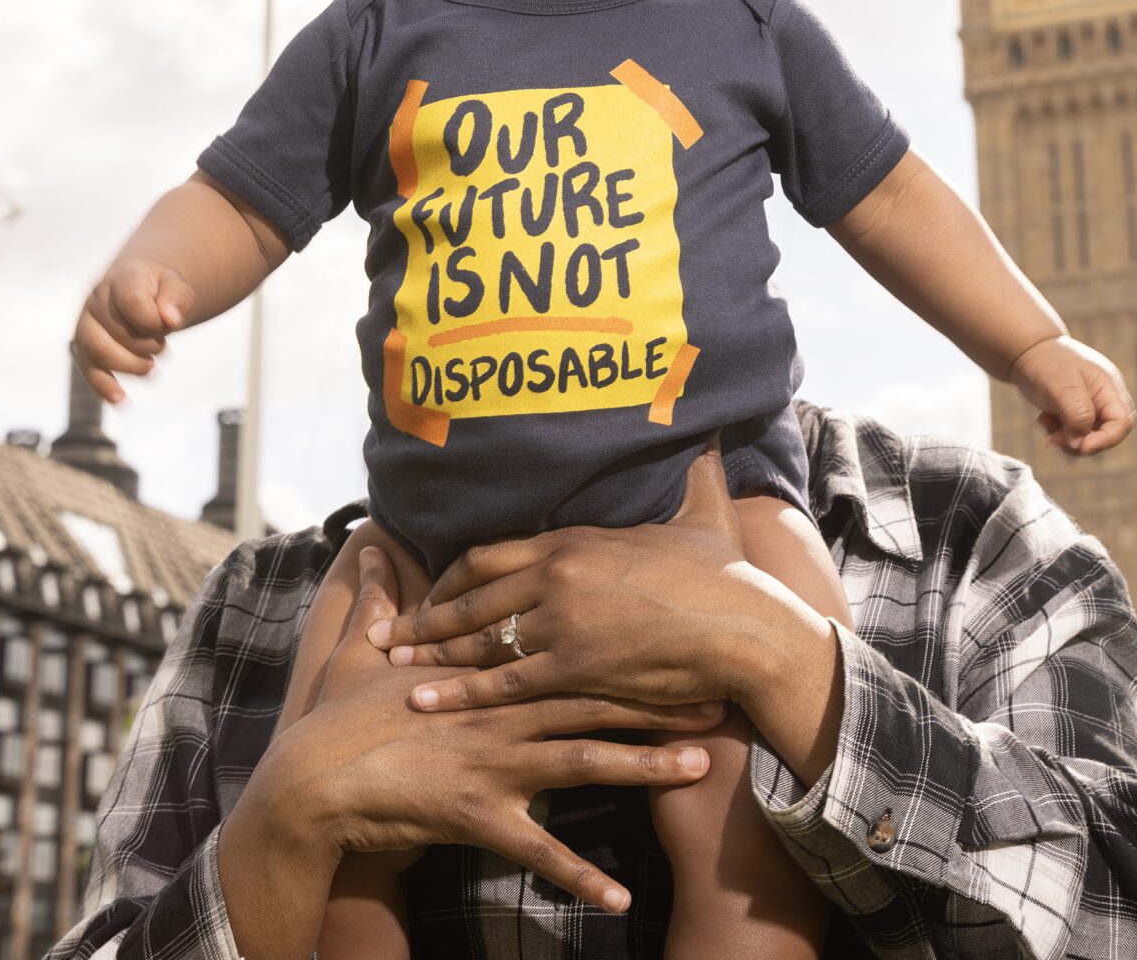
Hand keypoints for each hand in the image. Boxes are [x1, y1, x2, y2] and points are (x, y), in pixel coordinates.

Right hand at [72, 257, 195, 403]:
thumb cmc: (163, 289)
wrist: (146, 289)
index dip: (152, 320)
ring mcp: (88, 323)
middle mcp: (97, 299)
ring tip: (152, 369)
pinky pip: (89, 370)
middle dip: (145, 345)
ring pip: (96, 351)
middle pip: (113, 330)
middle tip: (163, 347)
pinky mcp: (87, 347)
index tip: (170, 325)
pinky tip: (122, 401)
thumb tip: (170, 319)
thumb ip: (178, 298)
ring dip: (129, 365)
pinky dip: (104, 387)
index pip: (130, 300)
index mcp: (122, 277)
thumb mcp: (178, 286)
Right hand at [221, 546, 722, 950]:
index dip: (619, 643)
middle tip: (716, 691)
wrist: (309, 783)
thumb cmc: (337, 721)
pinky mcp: (477, 815)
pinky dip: (578, 875)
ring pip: (583, 761)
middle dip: (657, 695)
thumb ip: (380, 599)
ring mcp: (492, 763)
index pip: (564, 651)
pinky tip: (620, 895)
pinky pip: (538, 851)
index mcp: (483, 676)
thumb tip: (374, 546)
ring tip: (700, 766)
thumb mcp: (361, 652)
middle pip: (592, 697)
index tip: (668, 634)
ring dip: (644, 765)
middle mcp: (498, 713)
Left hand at [376, 446, 807, 714]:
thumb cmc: (725, 575)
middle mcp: (556, 577)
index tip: (430, 593)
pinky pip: (503, 682)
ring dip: (433, 656)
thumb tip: (713, 434)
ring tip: (397, 667)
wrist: (744, 627)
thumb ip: (697, 471)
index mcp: (573, 541)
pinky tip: (428, 701)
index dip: (451, 578)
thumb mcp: (705, 511)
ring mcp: (561, 624)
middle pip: (470, 599)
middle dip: (427, 620)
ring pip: (477, 641)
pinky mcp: (574, 669)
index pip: (487, 554)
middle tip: (391, 634)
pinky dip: (460, 693)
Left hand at [1009, 334, 1134, 454]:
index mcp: (1108, 387)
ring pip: (1090, 440)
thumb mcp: (1062, 386)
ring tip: (1045, 423)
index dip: (1106, 440)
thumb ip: (1078, 415)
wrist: (1027, 351)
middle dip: (1083, 443)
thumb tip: (1081, 443)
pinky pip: (1074, 436)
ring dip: (1067, 441)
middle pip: (1109, 435)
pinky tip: (1043, 419)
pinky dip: (1059, 435)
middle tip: (1056, 438)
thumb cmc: (1047, 363)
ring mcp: (1091, 408)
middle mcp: (1104, 399)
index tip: (1081, 446)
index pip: (1123, 422)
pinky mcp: (1076, 415)